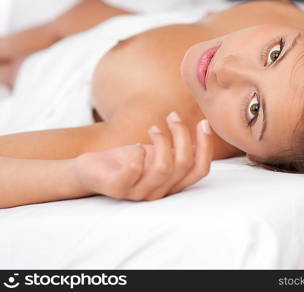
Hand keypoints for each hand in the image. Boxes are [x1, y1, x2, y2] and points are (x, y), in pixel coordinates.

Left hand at [73, 112, 212, 200]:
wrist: (91, 171)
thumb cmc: (128, 160)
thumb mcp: (157, 153)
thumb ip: (178, 150)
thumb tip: (203, 131)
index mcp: (173, 183)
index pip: (200, 170)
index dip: (206, 146)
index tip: (203, 122)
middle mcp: (160, 191)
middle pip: (184, 164)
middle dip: (182, 134)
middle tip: (172, 116)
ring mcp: (139, 193)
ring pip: (164, 168)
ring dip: (162, 141)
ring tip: (153, 128)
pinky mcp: (118, 189)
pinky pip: (134, 172)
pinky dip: (138, 154)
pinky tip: (136, 146)